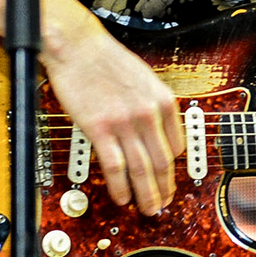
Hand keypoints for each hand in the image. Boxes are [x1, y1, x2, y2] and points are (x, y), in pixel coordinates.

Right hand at [41, 25, 184, 216]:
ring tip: (148, 209)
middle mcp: (150, 113)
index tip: (168, 180)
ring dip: (146, 194)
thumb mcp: (145, 80)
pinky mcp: (100, 128)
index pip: (177, 146)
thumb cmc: (107, 61)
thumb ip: (154, 107)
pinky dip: (120, 187)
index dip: (173, 169)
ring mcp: (126, 122)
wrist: (78, 47)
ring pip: (142, 169)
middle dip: (164, 188)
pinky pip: (115, 166)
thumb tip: (157, 133)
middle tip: (163, 204)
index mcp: (164, 101)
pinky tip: (122, 198)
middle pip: (163, 162)